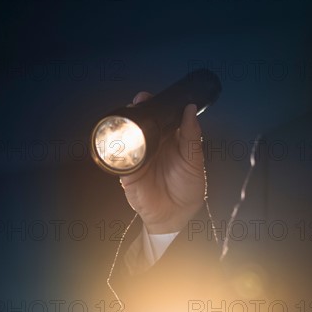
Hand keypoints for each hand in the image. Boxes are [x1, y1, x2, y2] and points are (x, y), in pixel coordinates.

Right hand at [119, 91, 205, 233]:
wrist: (176, 215)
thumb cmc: (187, 188)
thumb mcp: (194, 160)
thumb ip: (192, 136)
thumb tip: (191, 110)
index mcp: (170, 138)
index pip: (161, 116)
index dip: (156, 104)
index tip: (152, 96)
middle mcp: (153, 144)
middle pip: (142, 121)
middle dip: (139, 109)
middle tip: (140, 101)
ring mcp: (139, 156)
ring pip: (128, 135)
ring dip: (126, 125)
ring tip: (130, 117)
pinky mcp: (128, 170)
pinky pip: (118, 157)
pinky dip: (117, 149)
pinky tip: (122, 142)